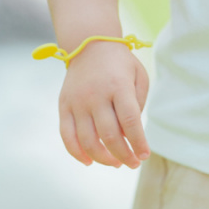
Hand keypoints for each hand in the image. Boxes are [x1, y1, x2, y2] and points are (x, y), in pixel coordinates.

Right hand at [58, 41, 150, 168]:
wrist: (89, 45)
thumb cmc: (120, 64)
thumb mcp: (139, 76)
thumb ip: (138, 104)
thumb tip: (129, 136)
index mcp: (118, 86)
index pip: (130, 122)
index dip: (138, 143)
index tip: (144, 155)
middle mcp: (96, 95)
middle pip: (109, 135)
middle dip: (124, 155)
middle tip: (133, 163)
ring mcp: (77, 102)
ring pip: (88, 140)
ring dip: (103, 158)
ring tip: (116, 163)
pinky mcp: (64, 106)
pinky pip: (67, 136)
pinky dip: (77, 153)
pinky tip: (89, 161)